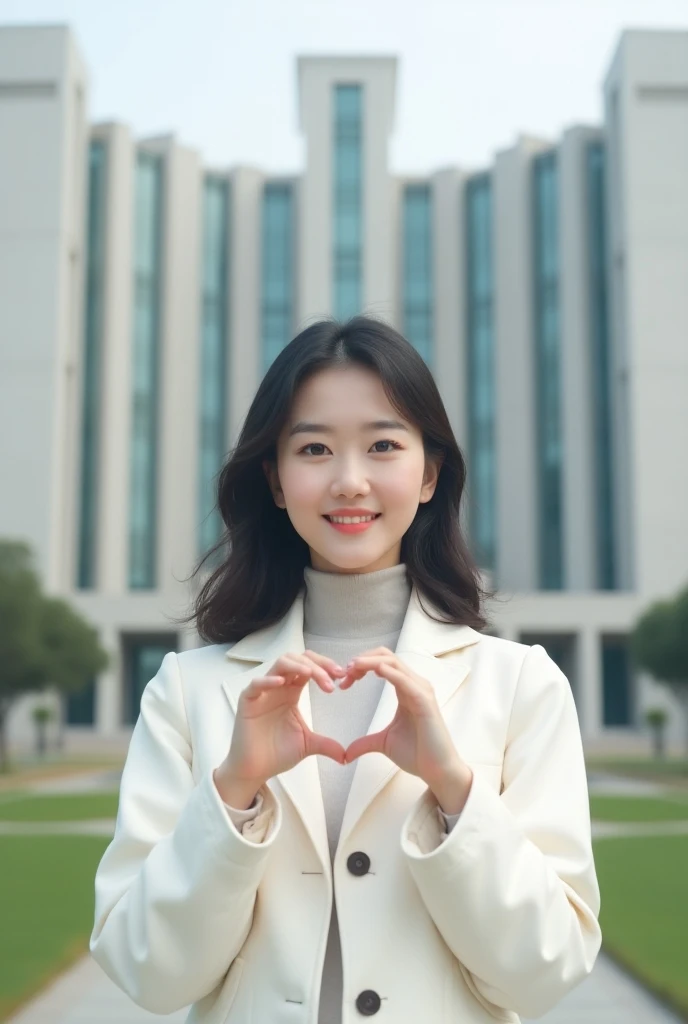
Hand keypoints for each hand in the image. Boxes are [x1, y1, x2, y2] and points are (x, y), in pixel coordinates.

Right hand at [215, 651, 346, 807]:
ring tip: (314, 676)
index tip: (343, 676)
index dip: (326, 666)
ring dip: (299, 666)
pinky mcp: (248, 702)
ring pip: (280, 664)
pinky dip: (269, 680)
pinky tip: (283, 683)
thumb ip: (327, 744)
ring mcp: (262, 692)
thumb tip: (347, 756)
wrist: (255, 770)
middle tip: (335, 676)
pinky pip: (256, 684)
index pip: (309, 667)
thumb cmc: (276, 753)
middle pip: (298, 659)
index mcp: (292, 691)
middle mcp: (278, 687)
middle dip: (318, 664)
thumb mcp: (307, 745)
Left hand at [339, 647, 472, 814]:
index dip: (361, 666)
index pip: (382, 664)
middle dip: (363, 659)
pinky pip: (406, 680)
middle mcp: (414, 685)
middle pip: (386, 656)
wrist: (438, 771)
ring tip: (352, 669)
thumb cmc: (417, 754)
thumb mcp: (383, 744)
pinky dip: (390, 673)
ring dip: (370, 662)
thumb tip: (345, 754)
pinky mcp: (425, 702)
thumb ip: (364, 743)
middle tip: (344, 672)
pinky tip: (376, 671)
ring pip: (394, 663)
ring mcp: (421, 691)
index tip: (343, 680)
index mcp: (405, 689)